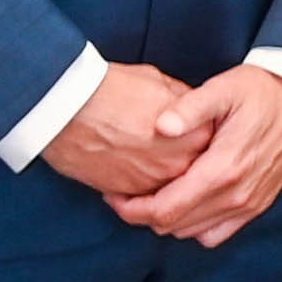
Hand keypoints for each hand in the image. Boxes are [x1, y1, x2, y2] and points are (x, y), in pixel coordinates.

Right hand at [35, 57, 195, 203]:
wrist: (68, 108)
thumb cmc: (112, 90)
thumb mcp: (160, 83)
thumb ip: (185, 104)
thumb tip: (192, 114)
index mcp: (196, 134)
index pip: (213, 145)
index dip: (200, 138)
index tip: (193, 134)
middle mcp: (181, 164)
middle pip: (194, 172)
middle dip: (185, 162)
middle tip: (165, 149)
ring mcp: (155, 182)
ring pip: (170, 189)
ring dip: (163, 180)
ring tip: (146, 159)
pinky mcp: (130, 195)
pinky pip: (144, 198)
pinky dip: (141, 189)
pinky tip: (129, 168)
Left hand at [119, 62, 281, 245]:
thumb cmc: (262, 90)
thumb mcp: (224, 88)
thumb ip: (190, 108)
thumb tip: (160, 126)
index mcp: (223, 169)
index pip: (165, 210)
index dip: (132, 210)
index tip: (113, 195)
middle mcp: (236, 194)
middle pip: (174, 227)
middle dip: (142, 215)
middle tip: (125, 193)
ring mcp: (250, 204)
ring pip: (193, 233)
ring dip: (167, 221)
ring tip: (151, 196)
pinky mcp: (258, 205)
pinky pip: (217, 233)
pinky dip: (195, 226)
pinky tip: (185, 202)